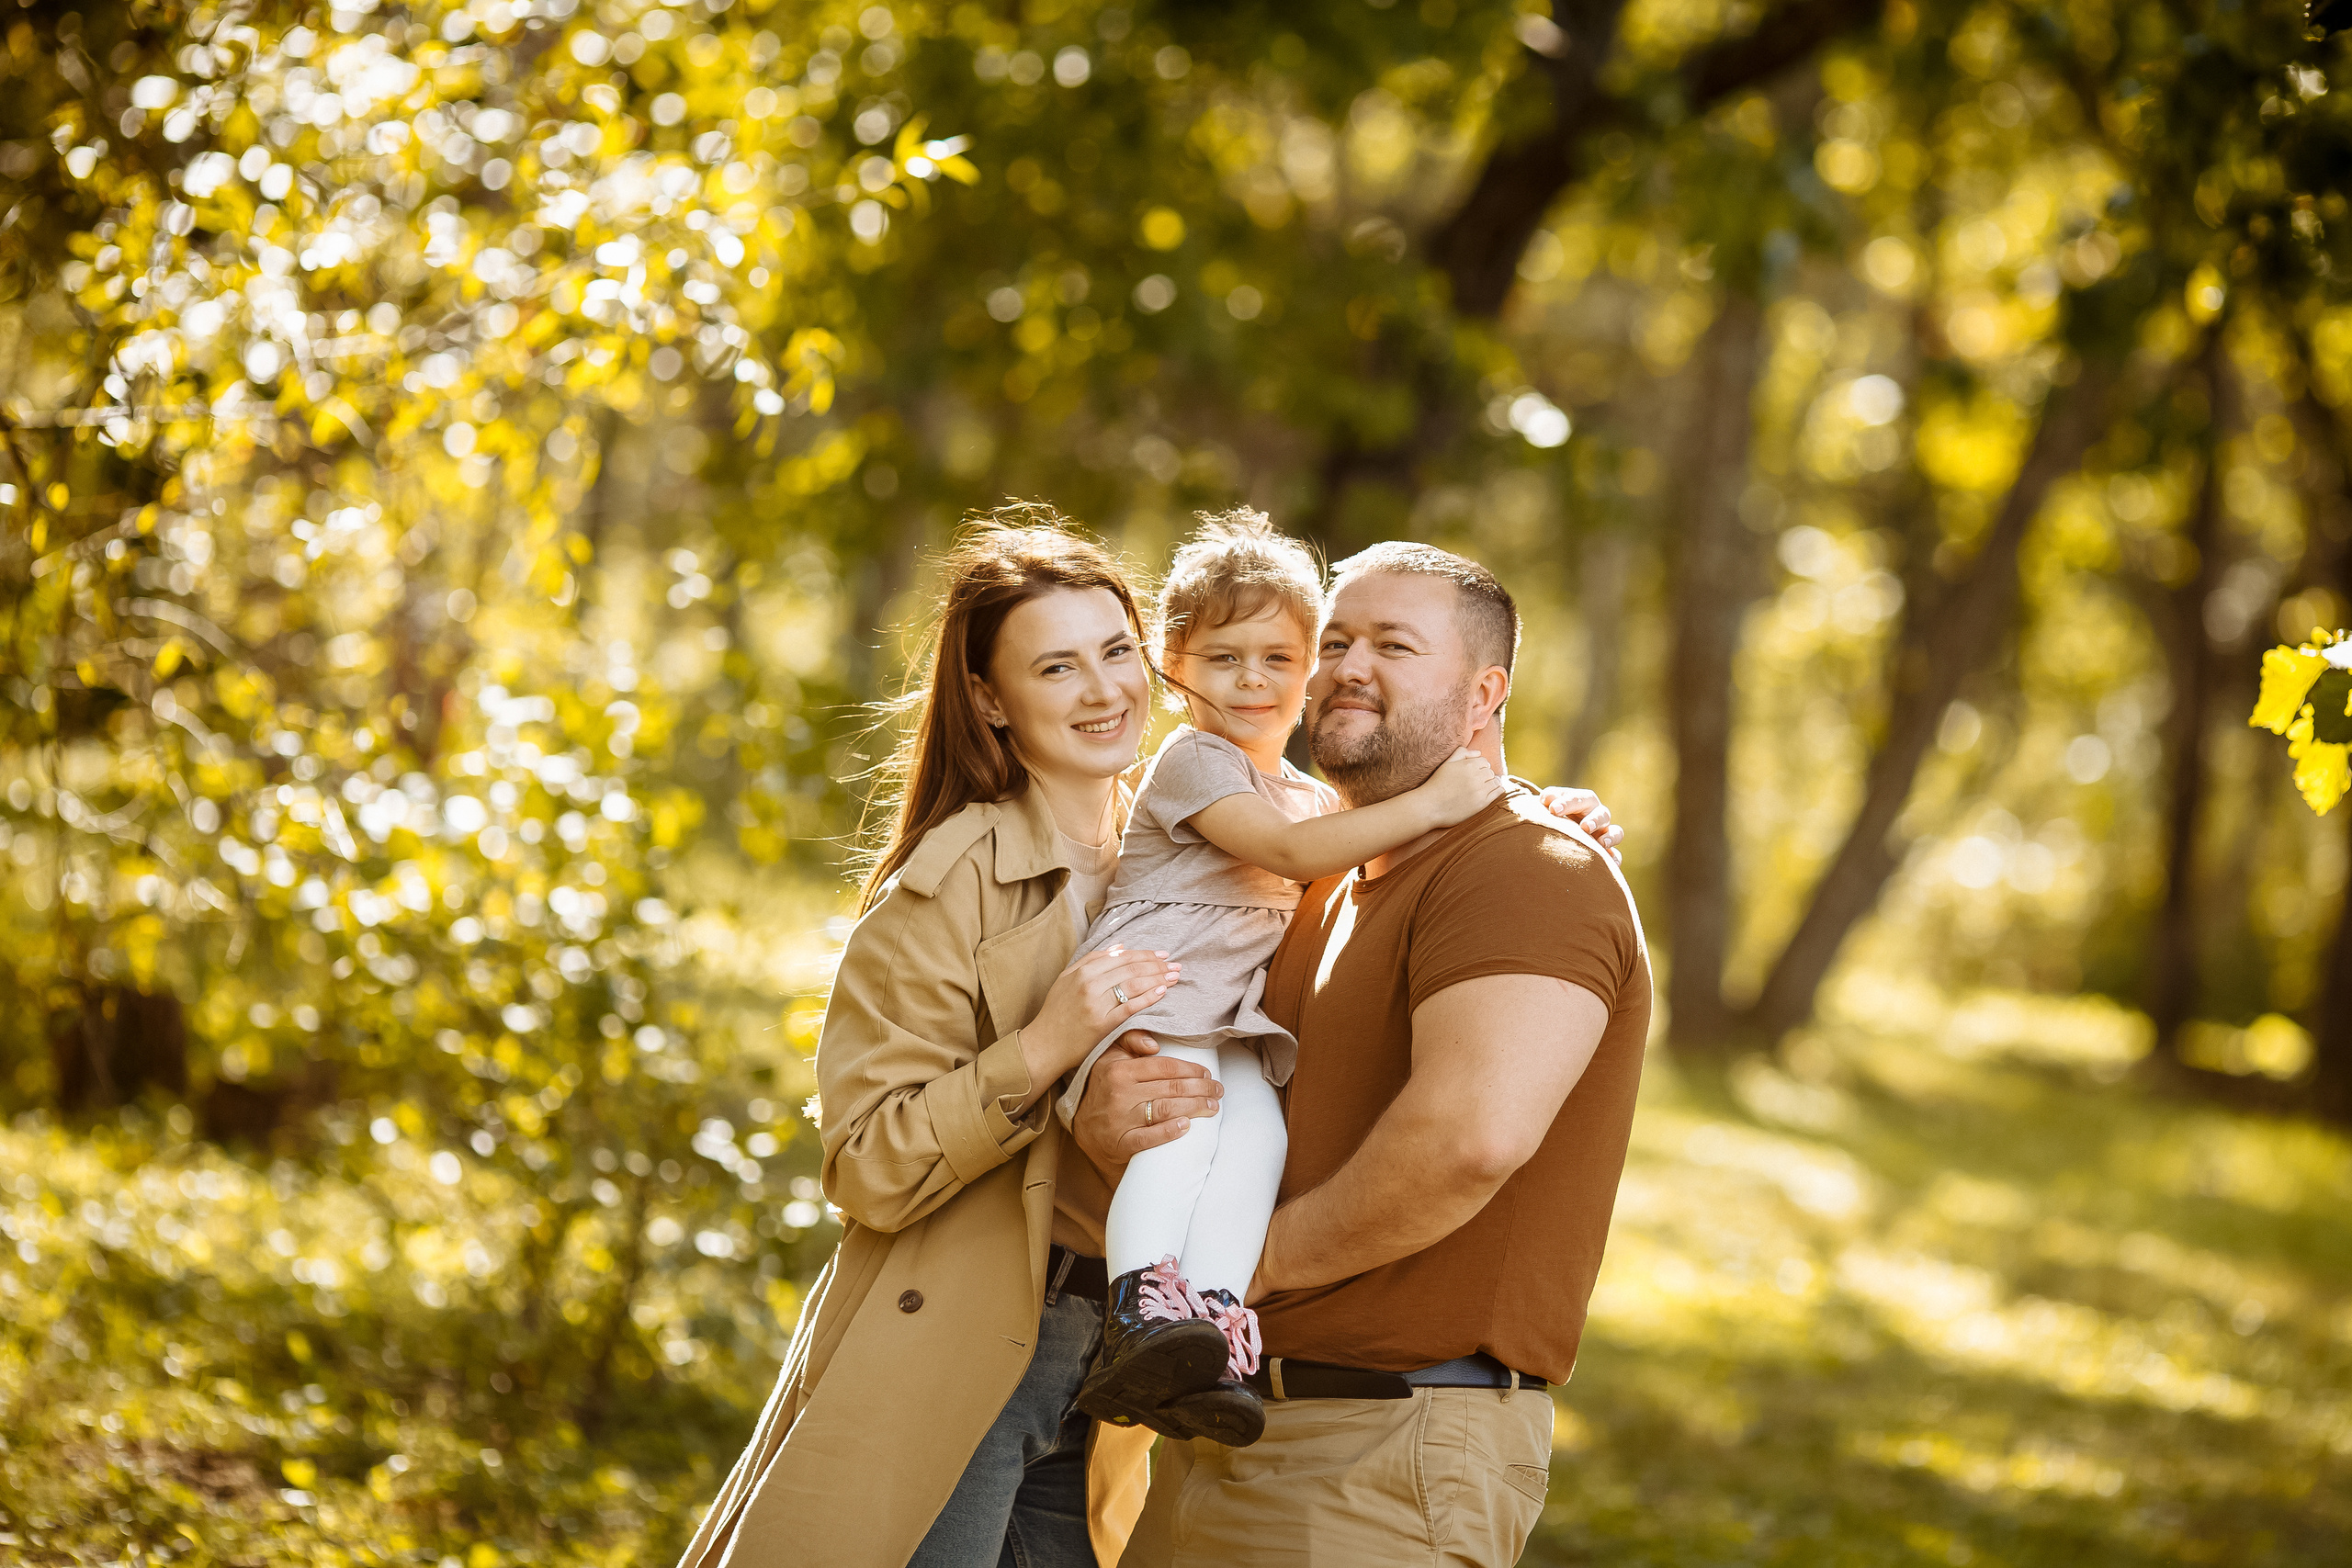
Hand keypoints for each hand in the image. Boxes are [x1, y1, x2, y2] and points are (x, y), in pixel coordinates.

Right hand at [1026, 947, 1179, 1079]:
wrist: (1044, 1044)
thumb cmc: (1056, 1012)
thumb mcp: (1067, 978)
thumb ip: (1092, 960)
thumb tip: (1120, 946)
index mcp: (1082, 971)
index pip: (1122, 957)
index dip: (1146, 954)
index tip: (1163, 954)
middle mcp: (1089, 984)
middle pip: (1131, 968)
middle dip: (1157, 965)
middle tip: (1175, 964)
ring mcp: (1095, 1004)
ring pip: (1133, 984)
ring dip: (1158, 978)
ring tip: (1174, 976)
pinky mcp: (1101, 1023)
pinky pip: (1130, 1007)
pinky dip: (1148, 997)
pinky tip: (1162, 991)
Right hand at [1070, 1031, 1222, 1177]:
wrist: (1083, 1125)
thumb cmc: (1104, 1087)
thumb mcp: (1110, 1057)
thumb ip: (1130, 1040)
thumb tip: (1154, 1044)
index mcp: (1120, 1070)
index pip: (1166, 1067)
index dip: (1191, 1070)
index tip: (1207, 1074)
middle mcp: (1120, 1093)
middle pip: (1171, 1088)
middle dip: (1201, 1089)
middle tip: (1218, 1091)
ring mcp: (1120, 1120)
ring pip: (1166, 1110)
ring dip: (1194, 1108)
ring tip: (1212, 1107)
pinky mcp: (1121, 1143)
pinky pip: (1149, 1138)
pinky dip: (1170, 1132)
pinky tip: (1187, 1126)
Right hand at [1415, 748, 1504, 827]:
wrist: (1430, 806)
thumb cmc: (1436, 784)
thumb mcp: (1446, 764)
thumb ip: (1461, 753)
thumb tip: (1478, 752)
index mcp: (1468, 765)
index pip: (1484, 761)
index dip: (1480, 766)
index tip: (1475, 772)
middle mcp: (1476, 777)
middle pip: (1490, 771)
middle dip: (1485, 774)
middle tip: (1477, 780)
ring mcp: (1480, 790)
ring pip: (1495, 781)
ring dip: (1491, 782)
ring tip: (1483, 786)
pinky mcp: (1482, 803)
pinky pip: (1497, 792)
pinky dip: (1498, 790)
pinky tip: (1492, 791)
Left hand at [1539, 786, 1623, 860]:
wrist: (1555, 833)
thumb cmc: (1553, 814)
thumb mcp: (1550, 804)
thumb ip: (1549, 798)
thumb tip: (1547, 798)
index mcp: (1584, 802)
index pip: (1580, 798)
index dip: (1568, 803)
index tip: (1553, 809)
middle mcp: (1597, 816)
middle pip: (1602, 814)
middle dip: (1594, 820)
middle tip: (1584, 827)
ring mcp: (1604, 834)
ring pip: (1616, 833)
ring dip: (1610, 837)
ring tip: (1601, 843)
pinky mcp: (1606, 852)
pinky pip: (1616, 856)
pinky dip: (1615, 859)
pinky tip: (1611, 864)